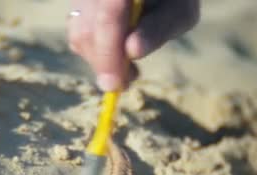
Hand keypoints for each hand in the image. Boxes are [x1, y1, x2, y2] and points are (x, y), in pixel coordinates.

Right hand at [68, 0, 198, 90]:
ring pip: (78, 34)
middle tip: (127, 81)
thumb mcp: (179, 12)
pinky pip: (77, 34)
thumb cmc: (173, 0)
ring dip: (100, 59)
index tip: (114, 85)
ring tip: (126, 66)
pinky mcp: (79, 5)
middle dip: (105, 63)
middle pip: (88, 29)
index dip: (108, 52)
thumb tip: (132, 52)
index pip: (108, 16)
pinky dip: (95, 51)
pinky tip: (115, 52)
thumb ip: (159, 29)